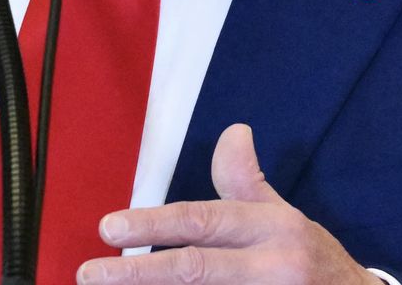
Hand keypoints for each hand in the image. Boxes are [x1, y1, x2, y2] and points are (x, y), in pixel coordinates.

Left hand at [79, 124, 371, 284]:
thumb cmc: (312, 261)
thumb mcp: (285, 216)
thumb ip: (246, 182)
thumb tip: (233, 131)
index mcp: (273, 229)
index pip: (202, 222)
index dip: (152, 225)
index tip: (108, 228)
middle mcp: (272, 269)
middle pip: (195, 269)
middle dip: (137, 273)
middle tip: (90, 272)